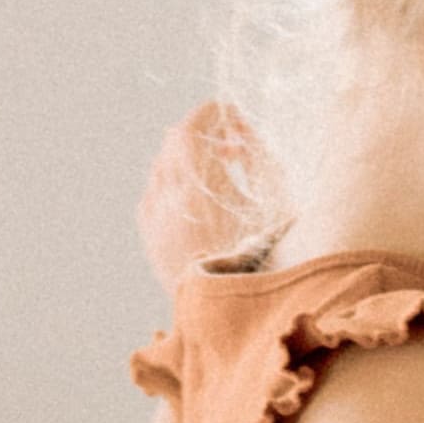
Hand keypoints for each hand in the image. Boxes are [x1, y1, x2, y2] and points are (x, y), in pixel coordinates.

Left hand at [139, 102, 268, 293]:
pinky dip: (173, 189)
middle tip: (230, 149)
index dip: (214, 113)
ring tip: (216, 180)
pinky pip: (154, 194)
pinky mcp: (149, 234)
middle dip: (202, 136)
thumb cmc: (264, 254)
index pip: (195, 123)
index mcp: (200, 179)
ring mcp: (155, 213)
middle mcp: (170, 191)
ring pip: (163, 166)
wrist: (234, 309)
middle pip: (176, 140)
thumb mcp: (275, 198)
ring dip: (188, 163)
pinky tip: (196, 206)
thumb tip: (240, 130)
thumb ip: (259, 155)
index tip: (231, 116)